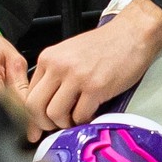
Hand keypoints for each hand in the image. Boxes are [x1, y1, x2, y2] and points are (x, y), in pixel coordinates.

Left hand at [23, 0, 161, 135]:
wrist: (132, 34)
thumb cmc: (105, 45)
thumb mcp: (70, 53)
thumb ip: (55, 75)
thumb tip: (46, 104)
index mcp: (49, 58)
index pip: (28, 93)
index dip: (34, 113)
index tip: (42, 123)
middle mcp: (58, 66)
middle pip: (35, 106)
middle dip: (44, 123)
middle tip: (57, 126)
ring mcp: (76, 77)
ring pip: (55, 114)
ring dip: (65, 124)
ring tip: (76, 119)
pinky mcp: (95, 87)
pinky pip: (80, 116)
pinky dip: (84, 121)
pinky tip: (91, 114)